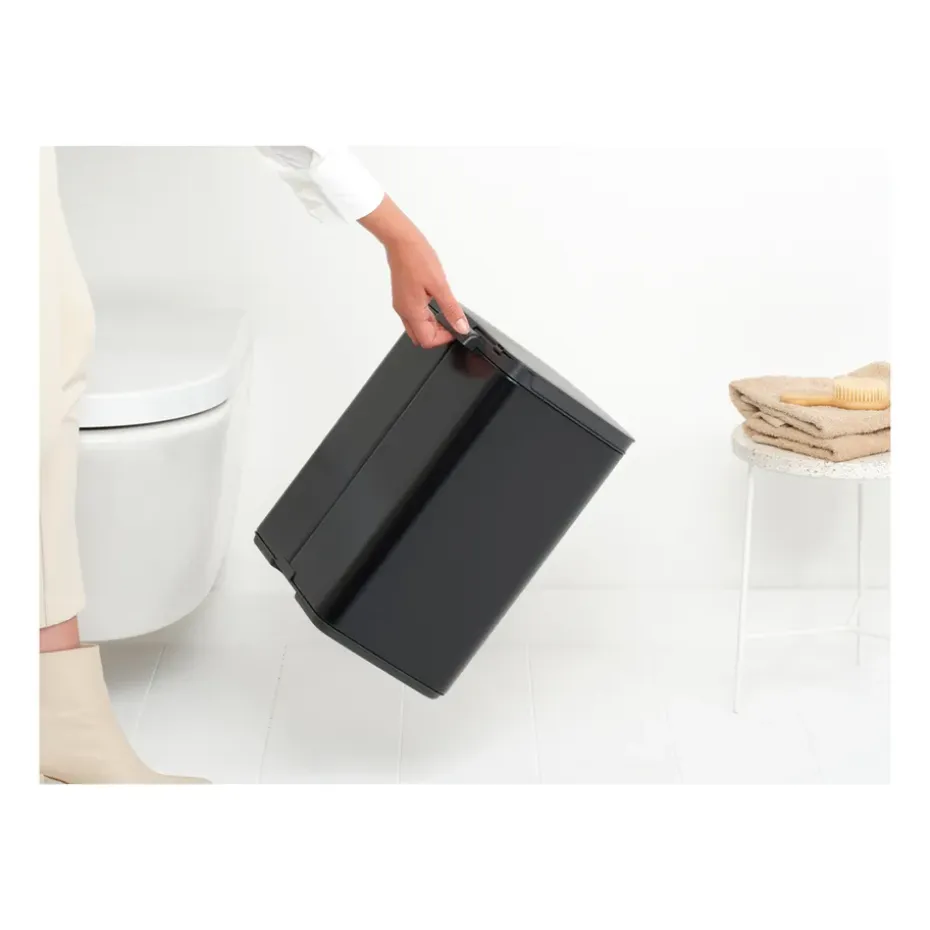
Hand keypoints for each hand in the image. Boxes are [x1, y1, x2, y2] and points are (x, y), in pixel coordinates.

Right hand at [359, 196, 468, 346]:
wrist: (401, 241)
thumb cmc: (417, 258)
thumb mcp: (440, 285)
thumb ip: (451, 309)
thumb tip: (461, 326)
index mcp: (412, 312)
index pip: (427, 341)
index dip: (444, 338)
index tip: (456, 327)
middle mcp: (403, 311)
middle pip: (420, 337)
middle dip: (438, 334)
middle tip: (451, 321)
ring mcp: (401, 304)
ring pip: (416, 327)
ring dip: (431, 325)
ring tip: (444, 310)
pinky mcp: (402, 297)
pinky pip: (413, 315)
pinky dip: (425, 316)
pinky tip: (434, 302)